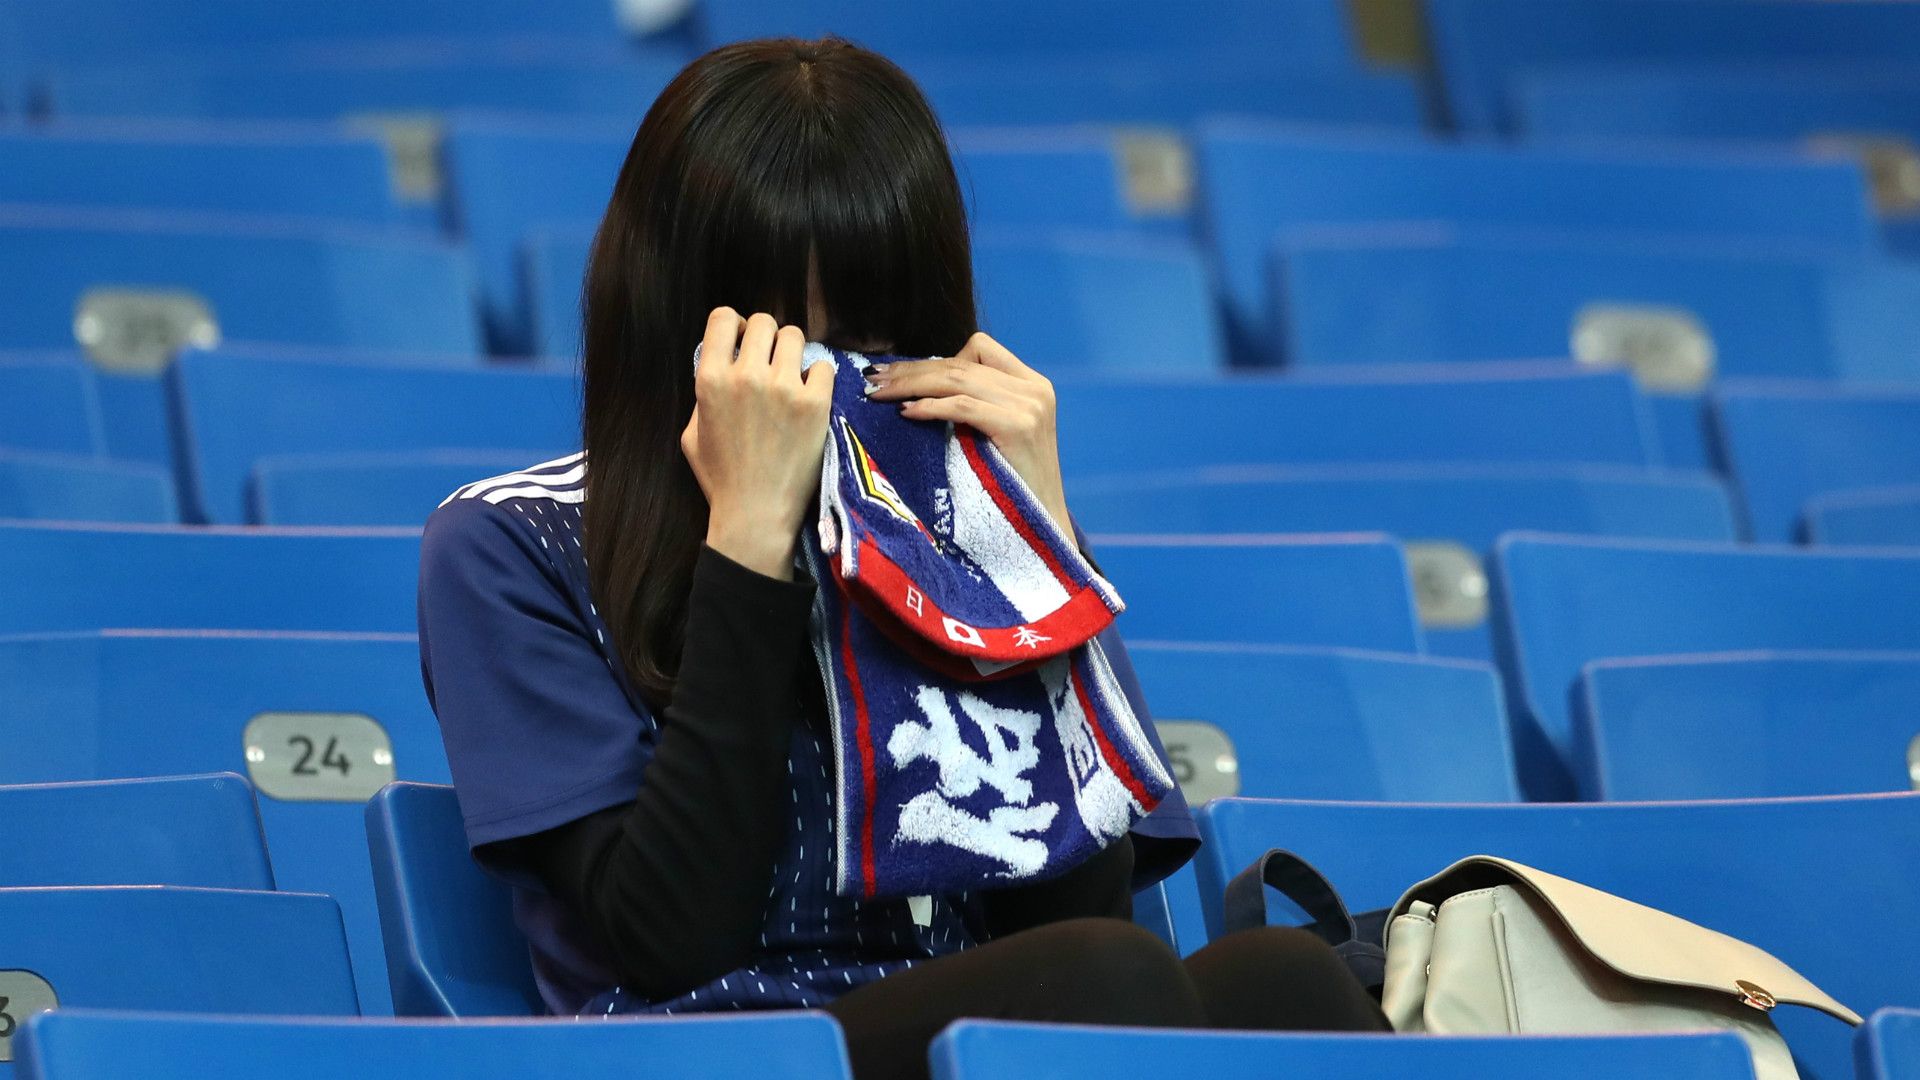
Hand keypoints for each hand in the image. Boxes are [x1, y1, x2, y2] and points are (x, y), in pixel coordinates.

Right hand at [682, 308, 835, 579]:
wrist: (756, 514)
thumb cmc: (721, 478)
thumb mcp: (692, 433)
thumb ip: (704, 393)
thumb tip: (720, 364)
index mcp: (710, 379)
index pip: (723, 317)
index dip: (734, 325)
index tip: (742, 341)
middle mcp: (746, 375)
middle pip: (764, 322)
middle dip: (766, 337)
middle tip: (770, 360)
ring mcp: (784, 387)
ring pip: (795, 336)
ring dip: (793, 352)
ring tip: (792, 376)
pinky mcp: (815, 403)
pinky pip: (823, 365)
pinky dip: (817, 376)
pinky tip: (810, 396)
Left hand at [862, 332, 1071, 531]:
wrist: (1042, 527)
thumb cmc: (1011, 487)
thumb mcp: (998, 435)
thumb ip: (976, 405)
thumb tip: (919, 386)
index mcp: (1031, 384)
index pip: (979, 349)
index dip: (935, 359)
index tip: (899, 374)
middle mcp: (1034, 389)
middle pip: (961, 362)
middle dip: (911, 369)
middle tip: (873, 379)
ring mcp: (1030, 406)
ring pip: (957, 378)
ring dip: (911, 383)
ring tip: (879, 394)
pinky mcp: (1019, 426)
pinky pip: (963, 406)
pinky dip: (930, 406)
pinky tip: (906, 413)